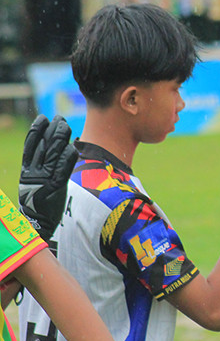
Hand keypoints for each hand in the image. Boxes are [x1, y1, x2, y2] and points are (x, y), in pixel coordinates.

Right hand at [19, 114, 77, 240]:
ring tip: (65, 125)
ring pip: (53, 153)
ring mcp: (44, 179)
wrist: (37, 222)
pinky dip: (67, 157)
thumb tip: (50, 144)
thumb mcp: (34, 180)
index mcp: (26, 170)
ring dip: (60, 138)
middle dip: (52, 130)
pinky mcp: (56, 187)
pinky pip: (62, 169)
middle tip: (60, 118)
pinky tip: (72, 147)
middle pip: (43, 146)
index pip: (30, 145)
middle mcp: (33, 172)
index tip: (43, 118)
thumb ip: (39, 164)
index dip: (36, 130)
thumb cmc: (38, 199)